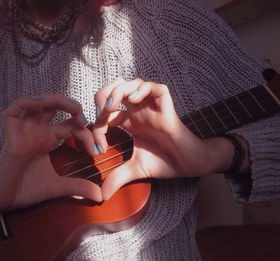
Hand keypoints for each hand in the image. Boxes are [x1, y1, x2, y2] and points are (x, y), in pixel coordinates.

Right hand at [0, 94, 101, 210]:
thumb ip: (77, 188)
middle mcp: (37, 131)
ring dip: (56, 100)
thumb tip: (100, 195)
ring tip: (73, 108)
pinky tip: (41, 106)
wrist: (1, 199)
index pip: (71, 125)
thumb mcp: (57, 187)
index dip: (86, 132)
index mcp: (48, 140)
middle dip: (73, 107)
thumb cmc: (24, 189)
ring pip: (37, 102)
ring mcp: (24, 131)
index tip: (99, 150)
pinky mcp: (10, 134)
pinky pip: (14, 110)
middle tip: (85, 119)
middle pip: (55, 106)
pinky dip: (27, 103)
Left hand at [93, 78, 231, 199]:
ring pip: (133, 84)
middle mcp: (138, 111)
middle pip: (115, 89)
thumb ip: (117, 178)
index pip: (105, 113)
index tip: (98, 148)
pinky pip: (156, 88)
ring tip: (112, 107)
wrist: (190, 164)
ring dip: (118, 91)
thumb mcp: (135, 170)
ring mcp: (152, 107)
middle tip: (100, 114)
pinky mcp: (167, 107)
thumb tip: (100, 196)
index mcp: (129, 121)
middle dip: (103, 97)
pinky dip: (143, 89)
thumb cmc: (165, 161)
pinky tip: (134, 101)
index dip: (96, 125)